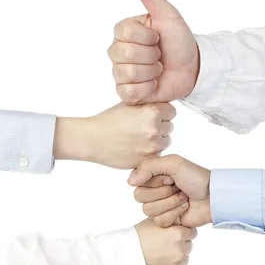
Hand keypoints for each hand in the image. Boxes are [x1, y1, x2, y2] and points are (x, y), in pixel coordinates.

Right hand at [53, 102, 174, 168]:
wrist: (93, 139)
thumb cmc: (108, 121)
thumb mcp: (130, 104)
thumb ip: (148, 105)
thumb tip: (163, 106)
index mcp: (152, 112)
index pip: (171, 112)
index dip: (163, 113)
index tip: (154, 116)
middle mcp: (155, 129)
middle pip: (169, 127)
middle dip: (160, 127)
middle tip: (142, 128)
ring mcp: (152, 146)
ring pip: (165, 142)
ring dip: (157, 141)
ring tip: (139, 138)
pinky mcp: (147, 159)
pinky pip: (157, 155)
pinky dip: (149, 152)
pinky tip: (136, 148)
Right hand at [108, 0, 199, 104]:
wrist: (191, 68)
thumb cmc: (179, 41)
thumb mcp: (168, 16)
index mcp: (124, 31)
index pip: (126, 33)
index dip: (148, 37)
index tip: (158, 37)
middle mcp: (118, 51)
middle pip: (125, 54)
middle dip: (151, 56)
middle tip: (160, 55)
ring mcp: (120, 73)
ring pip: (128, 74)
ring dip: (151, 73)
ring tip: (158, 70)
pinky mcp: (126, 92)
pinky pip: (129, 92)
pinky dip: (147, 89)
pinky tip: (154, 84)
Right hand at [129, 154, 210, 226]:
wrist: (214, 196)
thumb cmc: (196, 177)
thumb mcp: (173, 163)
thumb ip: (148, 166)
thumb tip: (129, 181)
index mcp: (153, 175)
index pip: (136, 182)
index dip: (154, 182)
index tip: (170, 178)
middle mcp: (154, 190)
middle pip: (140, 197)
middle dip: (162, 193)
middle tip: (178, 188)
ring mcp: (160, 206)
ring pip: (148, 211)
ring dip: (170, 203)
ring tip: (184, 198)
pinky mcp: (167, 220)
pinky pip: (159, 221)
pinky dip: (175, 214)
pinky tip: (185, 208)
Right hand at [135, 219, 196, 264]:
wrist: (125, 256)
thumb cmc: (139, 236)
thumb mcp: (155, 221)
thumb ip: (172, 219)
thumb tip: (183, 213)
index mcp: (179, 234)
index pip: (191, 233)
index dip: (182, 233)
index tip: (171, 236)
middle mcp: (181, 250)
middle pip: (188, 246)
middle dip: (180, 246)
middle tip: (163, 246)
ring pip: (184, 260)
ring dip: (176, 258)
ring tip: (160, 256)